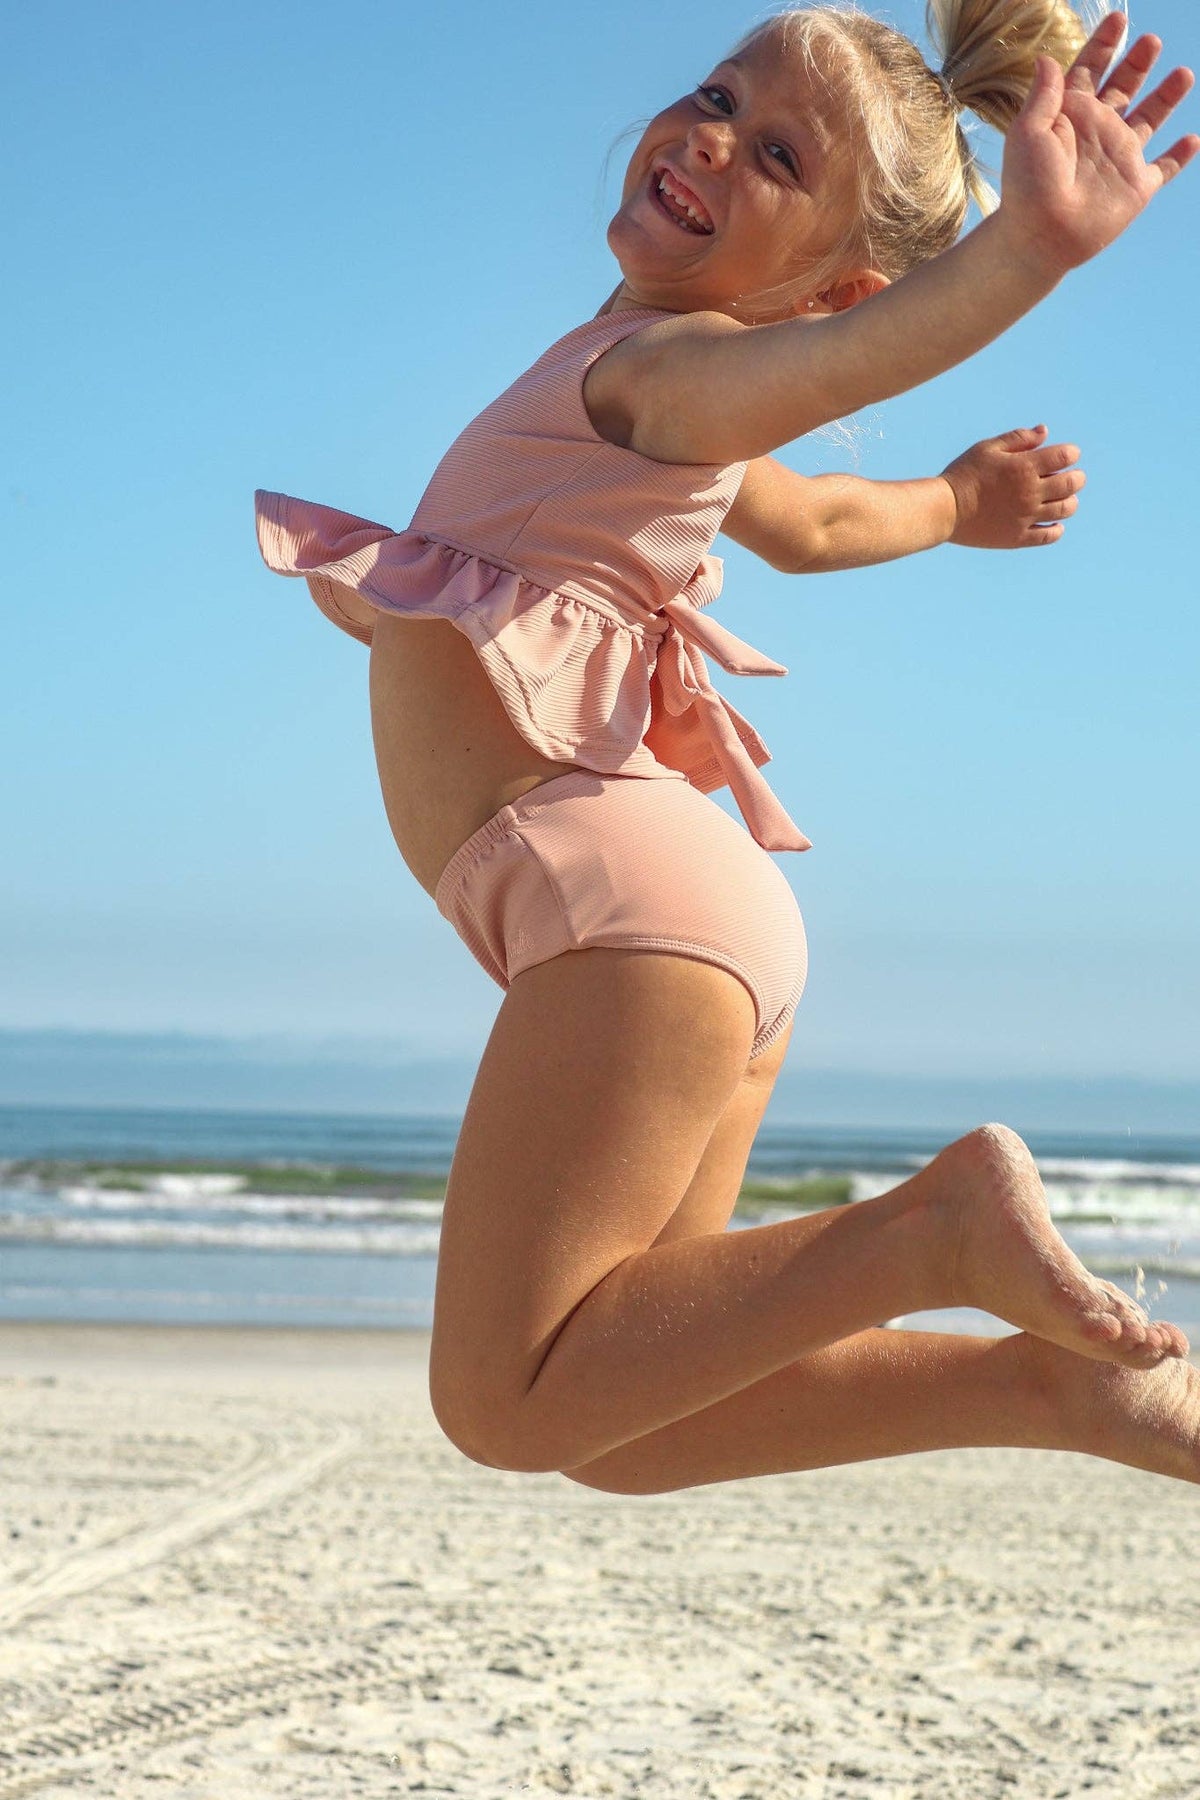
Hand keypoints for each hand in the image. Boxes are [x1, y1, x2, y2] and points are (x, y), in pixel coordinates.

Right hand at [941, 426, 1084, 548]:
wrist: (944, 510)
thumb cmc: (964, 474)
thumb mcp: (988, 448)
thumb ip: (1018, 438)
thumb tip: (1045, 432)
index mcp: (1024, 467)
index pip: (1065, 456)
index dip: (1071, 453)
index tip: (1065, 455)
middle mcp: (1030, 492)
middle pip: (1071, 484)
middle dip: (1076, 477)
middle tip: (1071, 477)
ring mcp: (1026, 517)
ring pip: (1065, 510)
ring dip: (1070, 502)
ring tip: (1062, 499)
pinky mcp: (1018, 537)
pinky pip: (1048, 536)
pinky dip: (1057, 529)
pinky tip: (1053, 524)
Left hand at [998, 13, 1198, 276]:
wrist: (1041, 237)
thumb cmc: (1028, 187)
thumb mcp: (1028, 133)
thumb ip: (1043, 94)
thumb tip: (1047, 58)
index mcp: (1071, 115)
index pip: (1089, 71)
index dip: (1103, 45)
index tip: (1118, 19)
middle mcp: (1098, 131)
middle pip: (1123, 88)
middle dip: (1137, 63)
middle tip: (1150, 41)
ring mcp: (1120, 158)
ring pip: (1149, 119)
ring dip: (1165, 97)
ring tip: (1182, 74)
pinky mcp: (1137, 186)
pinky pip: (1164, 168)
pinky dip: (1180, 156)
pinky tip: (1193, 139)